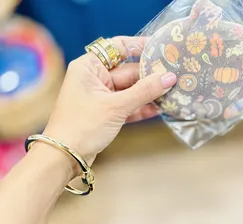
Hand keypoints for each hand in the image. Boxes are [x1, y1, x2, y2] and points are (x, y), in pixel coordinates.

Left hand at [43, 36, 176, 171]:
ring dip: (149, 94)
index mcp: (90, 67)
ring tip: (172, 93)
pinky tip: (159, 109)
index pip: (118, 48)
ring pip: (130, 91)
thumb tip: (169, 77)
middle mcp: (95, 78)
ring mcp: (101, 97)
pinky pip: (127, 106)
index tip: (162, 49)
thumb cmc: (83, 126)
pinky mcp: (106, 113)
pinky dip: (141, 108)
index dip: (140, 47)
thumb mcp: (115, 106)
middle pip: (128, 72)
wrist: (65, 156)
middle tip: (175, 77)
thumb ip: (144, 91)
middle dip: (150, 76)